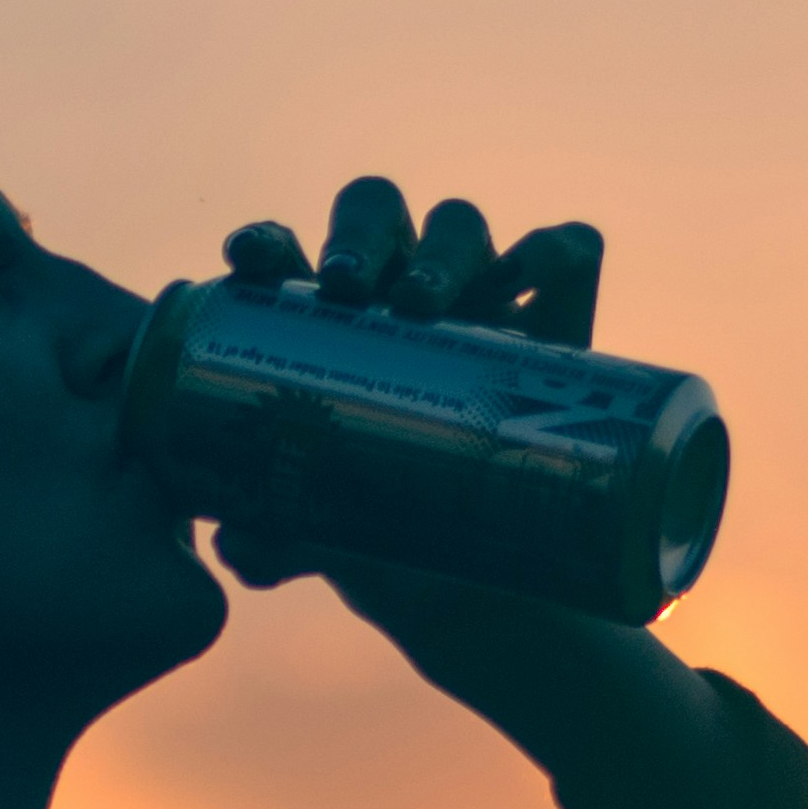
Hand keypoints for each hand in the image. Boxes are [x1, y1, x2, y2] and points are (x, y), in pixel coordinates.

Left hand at [213, 172, 736, 808]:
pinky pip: (567, 258)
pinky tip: (538, 266)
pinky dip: (555, 248)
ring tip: (421, 302)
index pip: (287, 255)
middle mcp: (395, 300)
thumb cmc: (387, 544)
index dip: (265, 242)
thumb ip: (285, 537)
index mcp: (320, 330)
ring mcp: (478, 306)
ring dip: (439, 249)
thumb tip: (240, 542)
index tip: (248, 260)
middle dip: (358, 236)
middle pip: (376, 217)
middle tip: (349, 287)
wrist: (487, 592)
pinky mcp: (556, 329)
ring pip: (460, 228)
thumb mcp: (332, 543)